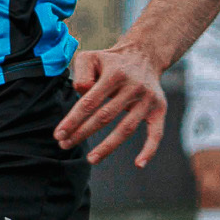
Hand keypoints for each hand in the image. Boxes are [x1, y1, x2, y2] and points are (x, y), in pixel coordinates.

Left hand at [55, 43, 165, 165]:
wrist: (144, 55)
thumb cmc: (109, 62)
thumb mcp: (91, 57)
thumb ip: (81, 73)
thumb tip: (81, 92)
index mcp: (114, 75)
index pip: (90, 102)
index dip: (73, 120)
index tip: (59, 134)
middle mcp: (133, 87)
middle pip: (105, 117)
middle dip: (82, 133)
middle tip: (64, 145)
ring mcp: (148, 100)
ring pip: (127, 128)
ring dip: (108, 146)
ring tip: (91, 159)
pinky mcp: (160, 109)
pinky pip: (157, 133)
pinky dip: (150, 149)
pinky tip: (139, 164)